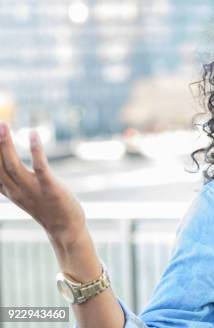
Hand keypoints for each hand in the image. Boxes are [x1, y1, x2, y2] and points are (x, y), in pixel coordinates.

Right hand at [0, 122, 86, 245]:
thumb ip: (10, 180)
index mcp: (9, 190)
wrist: (66, 229)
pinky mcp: (50, 187)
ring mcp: (32, 189)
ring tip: (2, 125)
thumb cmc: (46, 207)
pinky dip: (36, 151)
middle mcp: (16, 190)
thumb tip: (1, 163)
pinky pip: (40, 167)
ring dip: (6, 145)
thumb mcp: (23, 193)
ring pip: (13, 165)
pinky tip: (33, 135)